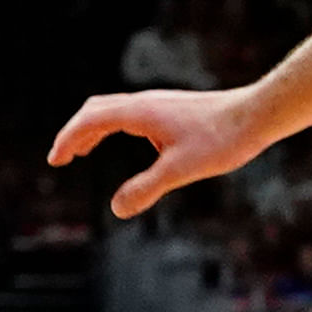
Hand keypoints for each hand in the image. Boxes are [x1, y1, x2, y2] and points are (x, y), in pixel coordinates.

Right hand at [49, 86, 264, 218]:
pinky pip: (131, 114)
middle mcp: (145, 102)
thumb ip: (146, 189)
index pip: (90, 120)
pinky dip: (113, 127)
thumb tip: (117, 208)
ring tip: (82, 152)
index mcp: (140, 112)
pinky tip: (124, 141)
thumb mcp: (180, 171)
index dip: (68, 139)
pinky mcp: (170, 109)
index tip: (56, 159)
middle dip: (74, 133)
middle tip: (61, 157)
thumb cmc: (221, 140)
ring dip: (92, 129)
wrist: (256, 115)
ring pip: (113, 109)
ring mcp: (158, 103)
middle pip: (96, 110)